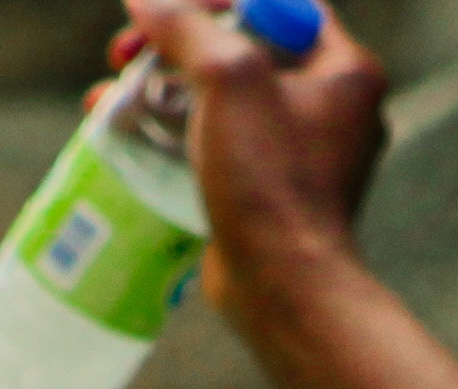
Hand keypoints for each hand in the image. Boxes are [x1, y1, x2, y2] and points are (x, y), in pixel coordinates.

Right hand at [135, 0, 389, 286]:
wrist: (283, 290)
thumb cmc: (271, 184)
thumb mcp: (230, 81)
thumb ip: (189, 26)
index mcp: (347, 72)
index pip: (280, 4)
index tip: (169, 9)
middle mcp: (332, 109)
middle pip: (242, 45)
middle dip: (176, 41)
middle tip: (127, 49)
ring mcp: (296, 154)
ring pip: (220, 95)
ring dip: (160, 84)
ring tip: (110, 91)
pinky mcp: (264, 192)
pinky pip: (213, 141)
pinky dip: (170, 129)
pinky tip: (121, 127)